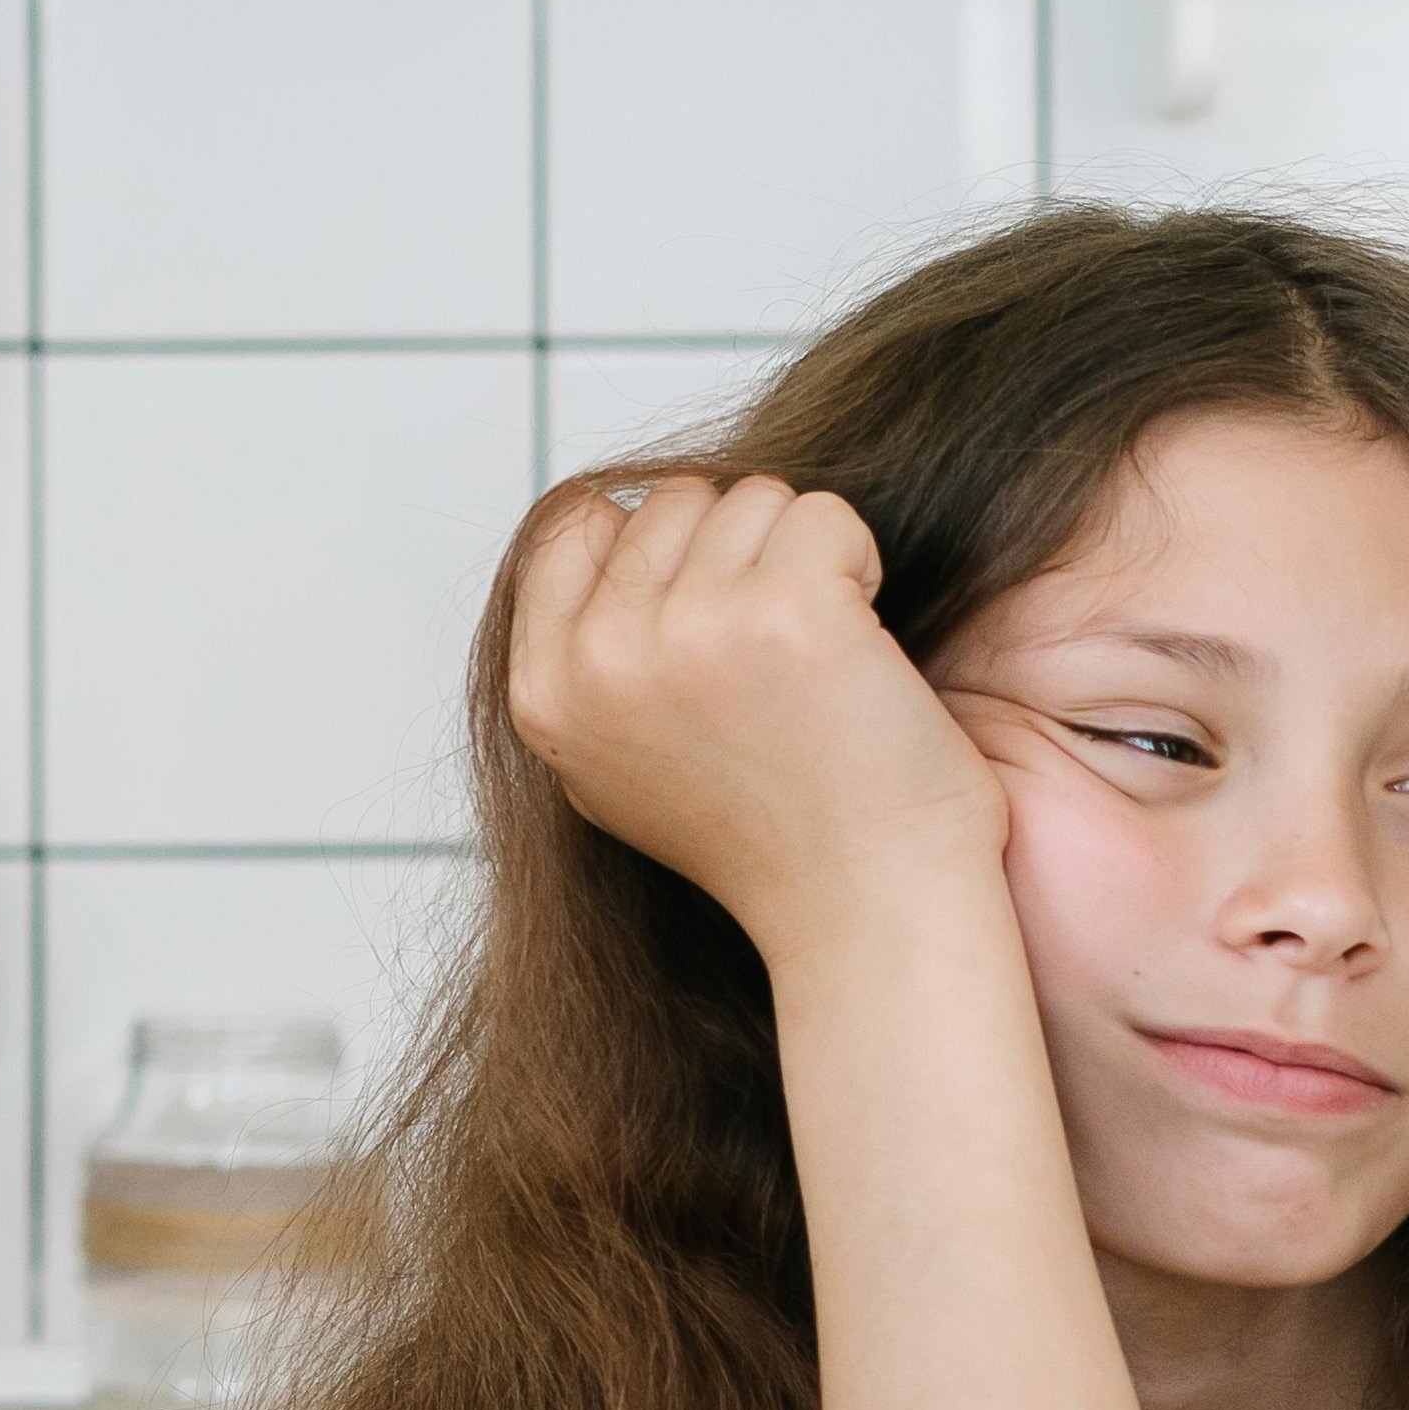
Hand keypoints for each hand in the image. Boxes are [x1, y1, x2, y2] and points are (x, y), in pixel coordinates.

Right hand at [495, 470, 1005, 968]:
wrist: (864, 912)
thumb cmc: (765, 841)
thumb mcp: (614, 767)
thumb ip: (585, 661)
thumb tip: (599, 531)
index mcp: (544, 695)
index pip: (573, 525)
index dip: (654, 547)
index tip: (710, 615)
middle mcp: (601, 657)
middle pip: (668, 501)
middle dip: (735, 552)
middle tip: (774, 652)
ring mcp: (688, 627)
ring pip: (750, 497)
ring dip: (801, 557)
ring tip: (818, 656)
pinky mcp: (788, 608)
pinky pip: (823, 512)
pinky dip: (859, 563)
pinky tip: (861, 647)